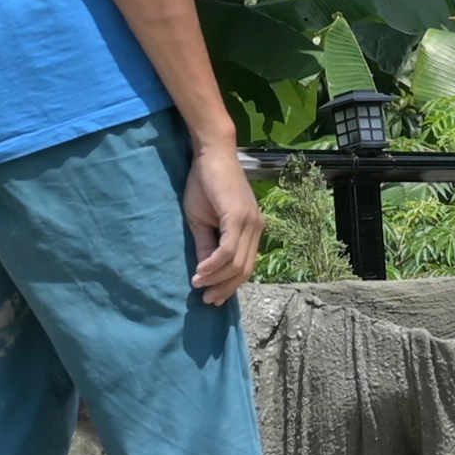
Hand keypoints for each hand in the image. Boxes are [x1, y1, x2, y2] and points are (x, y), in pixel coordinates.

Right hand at [183, 138, 264, 304]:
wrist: (211, 154)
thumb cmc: (205, 183)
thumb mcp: (202, 220)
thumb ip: (207, 245)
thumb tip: (204, 271)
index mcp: (251, 229)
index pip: (246, 266)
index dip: (229, 284)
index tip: (213, 297)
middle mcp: (256, 227)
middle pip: (244, 269)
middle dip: (225, 288)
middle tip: (207, 300)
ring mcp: (250, 222)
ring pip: (237, 263)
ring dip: (217, 279)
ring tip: (198, 285)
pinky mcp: (238, 216)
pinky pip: (228, 250)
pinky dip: (214, 264)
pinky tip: (200, 272)